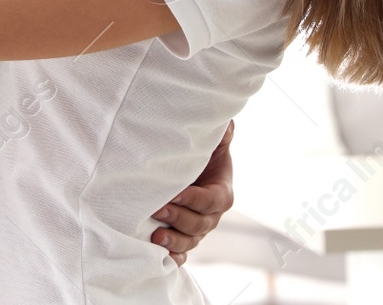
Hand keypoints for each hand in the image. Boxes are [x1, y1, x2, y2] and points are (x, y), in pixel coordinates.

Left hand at [151, 120, 233, 264]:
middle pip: (199, 224)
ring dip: (174, 241)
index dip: (194, 199)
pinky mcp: (184, 238)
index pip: (211, 200)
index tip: (174, 193)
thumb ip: (221, 134)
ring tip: (155, 236)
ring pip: (190, 241)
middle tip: (157, 209)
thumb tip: (227, 124)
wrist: (185, 170)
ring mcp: (198, 230)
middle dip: (178, 218)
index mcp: (222, 193)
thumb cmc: (198, 154)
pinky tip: (159, 257)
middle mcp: (212, 216)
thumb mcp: (211, 142)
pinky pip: (182, 254)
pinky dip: (173, 258)